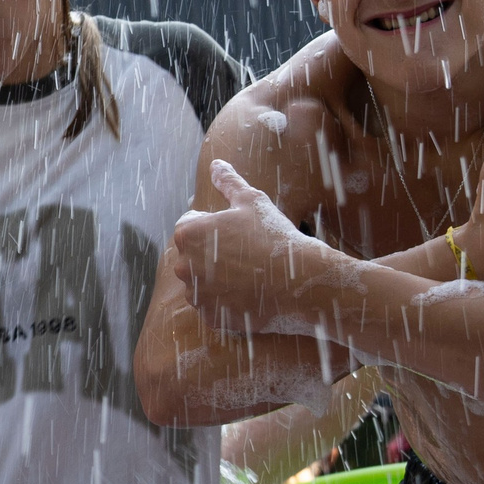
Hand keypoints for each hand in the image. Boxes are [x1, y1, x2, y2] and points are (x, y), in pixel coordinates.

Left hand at [167, 160, 333, 332]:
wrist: (301, 281)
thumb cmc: (274, 236)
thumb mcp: (252, 201)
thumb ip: (228, 181)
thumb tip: (215, 164)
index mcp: (187, 234)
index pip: (190, 225)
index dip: (217, 225)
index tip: (239, 231)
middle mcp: (183, 266)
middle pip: (194, 255)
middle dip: (215, 253)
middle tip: (248, 253)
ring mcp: (196, 295)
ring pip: (204, 282)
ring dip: (220, 278)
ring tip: (252, 274)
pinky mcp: (211, 318)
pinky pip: (216, 307)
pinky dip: (230, 302)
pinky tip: (252, 294)